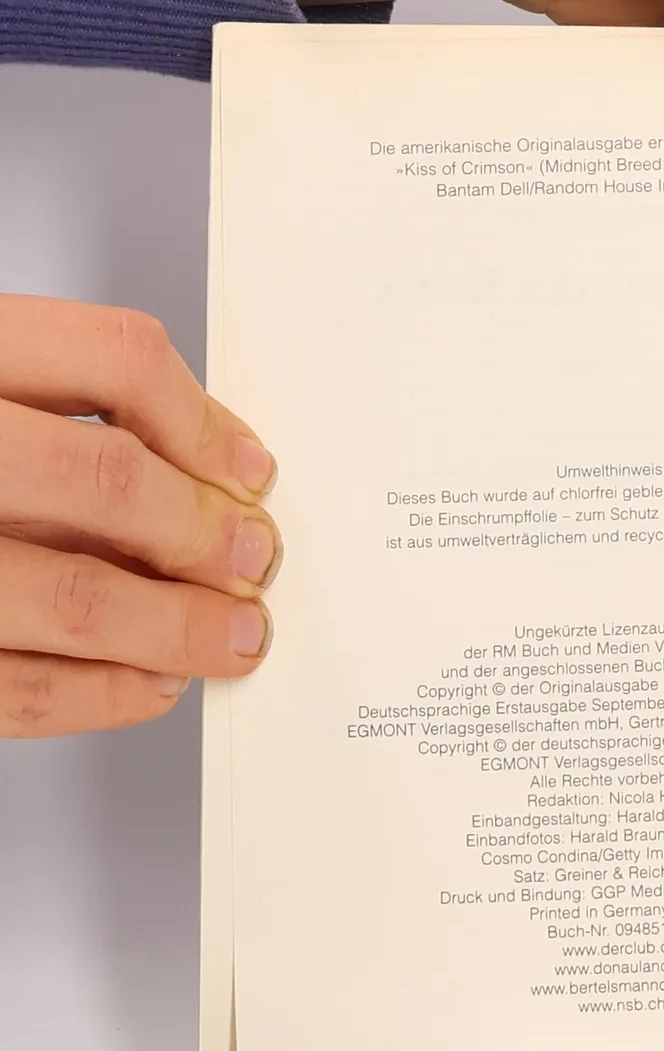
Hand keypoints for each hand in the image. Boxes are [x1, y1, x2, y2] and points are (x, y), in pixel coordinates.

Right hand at [0, 297, 278, 738]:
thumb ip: (54, 408)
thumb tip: (206, 470)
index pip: (111, 357)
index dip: (204, 419)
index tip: (251, 470)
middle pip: (105, 481)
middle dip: (203, 533)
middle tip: (252, 560)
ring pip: (73, 596)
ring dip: (176, 628)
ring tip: (229, 637)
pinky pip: (14, 687)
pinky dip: (103, 693)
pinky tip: (148, 681)